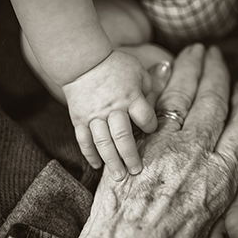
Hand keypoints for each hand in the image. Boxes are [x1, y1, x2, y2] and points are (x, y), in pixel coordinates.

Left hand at [46, 44, 237, 237]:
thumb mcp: (205, 233)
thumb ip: (211, 200)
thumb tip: (210, 186)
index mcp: (225, 179)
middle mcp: (199, 156)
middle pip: (215, 102)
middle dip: (217, 73)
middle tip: (216, 53)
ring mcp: (165, 147)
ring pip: (183, 97)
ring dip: (189, 69)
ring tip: (194, 51)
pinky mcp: (134, 146)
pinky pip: (151, 108)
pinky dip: (158, 86)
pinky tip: (162, 72)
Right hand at [63, 51, 157, 179]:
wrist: (82, 61)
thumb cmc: (115, 65)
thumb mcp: (138, 72)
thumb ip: (150, 89)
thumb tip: (158, 105)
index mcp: (131, 97)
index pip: (145, 118)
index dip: (150, 126)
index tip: (151, 129)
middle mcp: (113, 109)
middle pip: (123, 136)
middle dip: (130, 156)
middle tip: (136, 171)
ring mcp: (94, 116)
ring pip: (103, 142)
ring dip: (111, 161)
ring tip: (118, 176)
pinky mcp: (79, 119)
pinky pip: (84, 140)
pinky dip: (90, 154)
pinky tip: (97, 166)